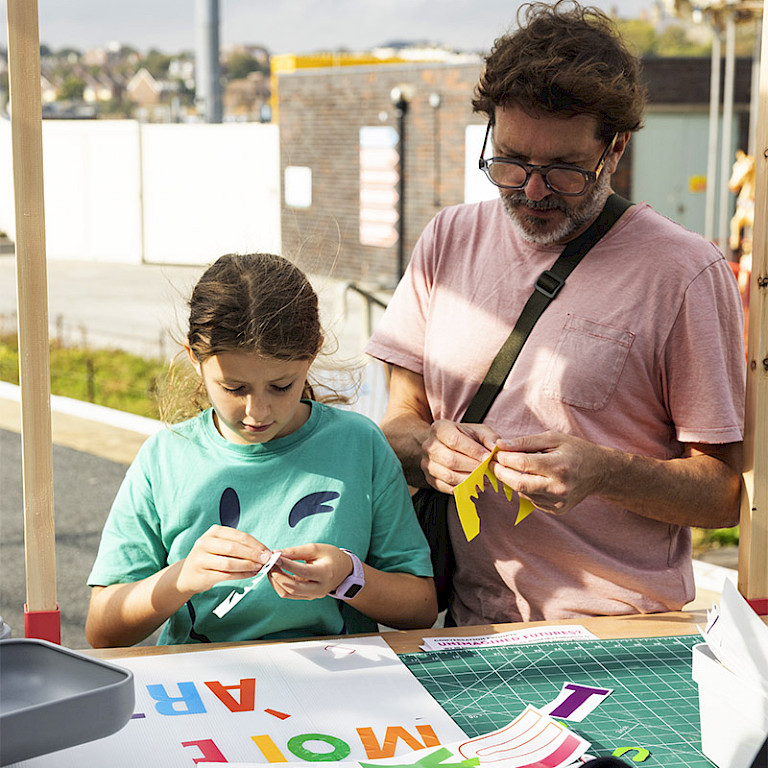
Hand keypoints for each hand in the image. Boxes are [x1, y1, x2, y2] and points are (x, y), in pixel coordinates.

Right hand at [176, 525, 271, 596]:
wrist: (188, 575)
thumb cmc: (211, 558)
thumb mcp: (221, 545)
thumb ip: (239, 546)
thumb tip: (263, 552)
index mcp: (213, 532)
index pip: (239, 536)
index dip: (256, 544)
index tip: (268, 551)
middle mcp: (205, 543)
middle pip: (235, 548)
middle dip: (254, 554)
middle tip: (267, 560)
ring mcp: (201, 559)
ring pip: (229, 562)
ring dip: (248, 565)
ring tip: (260, 568)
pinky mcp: (202, 574)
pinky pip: (226, 575)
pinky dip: (241, 575)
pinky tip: (251, 574)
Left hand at [269, 544, 355, 599]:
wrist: (344, 570)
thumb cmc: (331, 556)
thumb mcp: (316, 548)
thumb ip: (296, 551)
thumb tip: (277, 553)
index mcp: (325, 573)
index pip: (302, 571)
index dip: (286, 564)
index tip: (274, 556)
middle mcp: (320, 588)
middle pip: (293, 588)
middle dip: (277, 576)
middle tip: (269, 564)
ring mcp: (314, 595)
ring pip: (288, 593)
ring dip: (276, 581)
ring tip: (271, 568)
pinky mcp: (308, 597)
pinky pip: (290, 594)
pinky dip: (280, 585)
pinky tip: (276, 574)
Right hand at [421, 420, 499, 492]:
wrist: (444, 445)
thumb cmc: (464, 437)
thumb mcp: (478, 431)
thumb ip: (489, 438)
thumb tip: (496, 449)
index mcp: (440, 429)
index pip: (454, 440)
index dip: (473, 451)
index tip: (488, 458)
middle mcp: (429, 446)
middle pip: (450, 460)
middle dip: (473, 467)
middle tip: (488, 470)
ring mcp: (427, 463)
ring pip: (448, 476)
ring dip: (469, 480)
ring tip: (484, 479)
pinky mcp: (430, 478)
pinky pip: (446, 488)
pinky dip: (463, 489)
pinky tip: (475, 485)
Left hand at [492, 431, 608, 514]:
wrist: (600, 472)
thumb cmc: (576, 451)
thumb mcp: (553, 438)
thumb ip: (525, 442)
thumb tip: (500, 445)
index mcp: (559, 466)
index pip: (523, 464)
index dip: (505, 458)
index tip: (496, 453)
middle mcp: (559, 487)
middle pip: (519, 484)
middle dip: (501, 473)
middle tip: (493, 464)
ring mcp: (559, 502)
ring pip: (523, 493)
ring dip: (512, 481)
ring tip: (510, 469)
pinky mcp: (557, 510)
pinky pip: (532, 500)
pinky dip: (525, 489)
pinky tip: (529, 479)